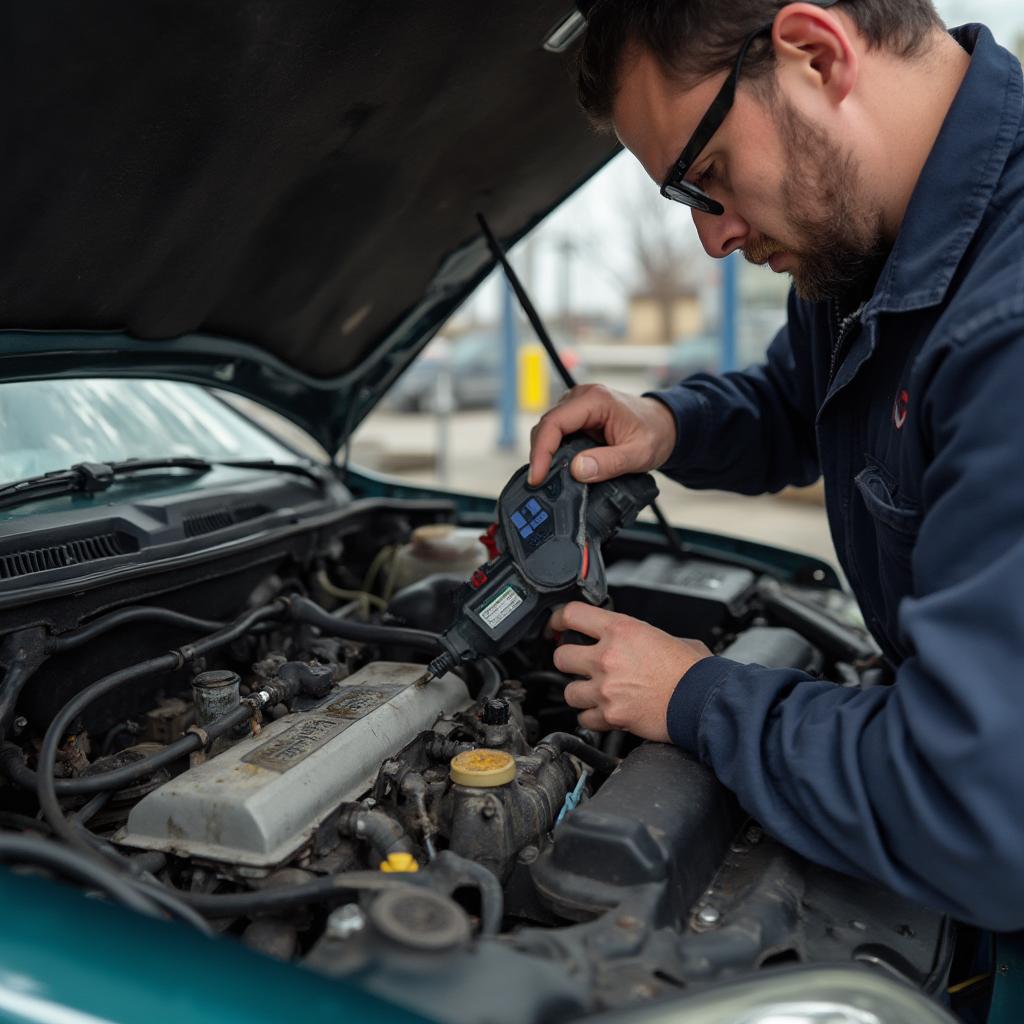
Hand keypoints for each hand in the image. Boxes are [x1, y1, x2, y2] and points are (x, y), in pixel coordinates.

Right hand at [528, 384, 677, 485]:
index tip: (538, 477)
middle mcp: (581, 398)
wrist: (664, 425)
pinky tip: (557, 469)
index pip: (555, 422)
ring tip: (548, 479)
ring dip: (546, 454)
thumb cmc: (655, 433)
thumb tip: (577, 470)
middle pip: (546, 426)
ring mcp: (577, 406)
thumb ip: (610, 463)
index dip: (541, 451)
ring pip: (548, 430)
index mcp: (595, 400)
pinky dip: (554, 452)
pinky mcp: (577, 417)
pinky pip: (557, 433)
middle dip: (540, 456)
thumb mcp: (639, 454)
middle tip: (541, 484)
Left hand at [550, 603, 711, 741]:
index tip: (556, 626)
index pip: (572, 614)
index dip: (558, 619)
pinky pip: (584, 718)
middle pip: (560, 655)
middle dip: (568, 660)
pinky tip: (604, 712)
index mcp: (621, 630)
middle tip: (578, 664)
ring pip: (568, 691)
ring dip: (579, 692)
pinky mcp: (610, 715)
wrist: (704, 701)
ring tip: (596, 692)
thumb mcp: (666, 636)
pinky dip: (591, 717)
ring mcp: (606, 688)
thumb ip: (638, 636)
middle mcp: (608, 657)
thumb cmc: (693, 671)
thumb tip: (630, 640)